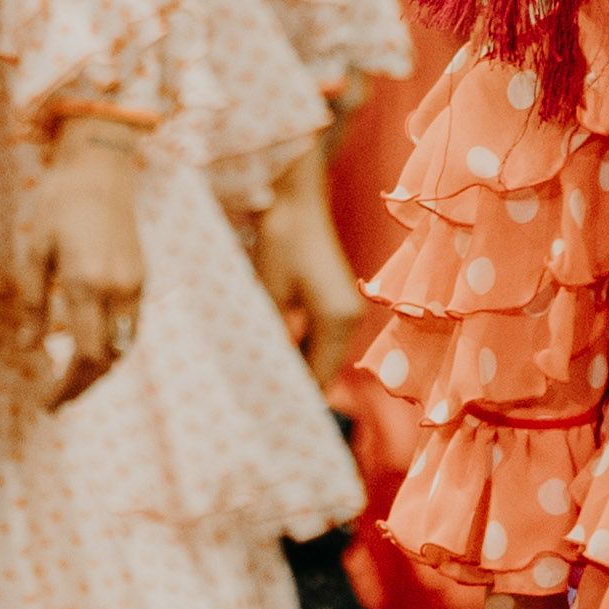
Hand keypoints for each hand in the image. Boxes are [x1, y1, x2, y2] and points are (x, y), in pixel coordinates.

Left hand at [11, 121, 143, 407]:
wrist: (100, 170)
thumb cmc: (57, 205)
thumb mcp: (33, 250)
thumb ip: (32, 303)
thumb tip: (29, 350)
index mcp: (86, 283)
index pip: (84, 355)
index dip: (67, 387)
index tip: (46, 403)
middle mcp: (117, 288)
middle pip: (108, 360)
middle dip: (82, 386)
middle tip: (56, 401)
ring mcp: (135, 283)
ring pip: (124, 347)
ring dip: (99, 370)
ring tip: (70, 380)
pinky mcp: (142, 276)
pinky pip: (130, 326)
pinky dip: (113, 346)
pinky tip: (90, 347)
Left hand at [251, 144, 366, 387]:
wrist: (295, 197)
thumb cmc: (280, 239)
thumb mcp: (269, 293)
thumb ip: (272, 336)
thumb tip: (263, 371)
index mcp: (337, 321)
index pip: (318, 378)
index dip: (294, 397)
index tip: (265, 412)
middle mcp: (350, 320)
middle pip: (323, 370)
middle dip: (295, 384)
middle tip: (258, 401)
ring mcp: (347, 310)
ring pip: (322, 355)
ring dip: (297, 365)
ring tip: (261, 378)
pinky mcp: (338, 300)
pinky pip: (320, 338)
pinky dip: (301, 347)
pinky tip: (273, 350)